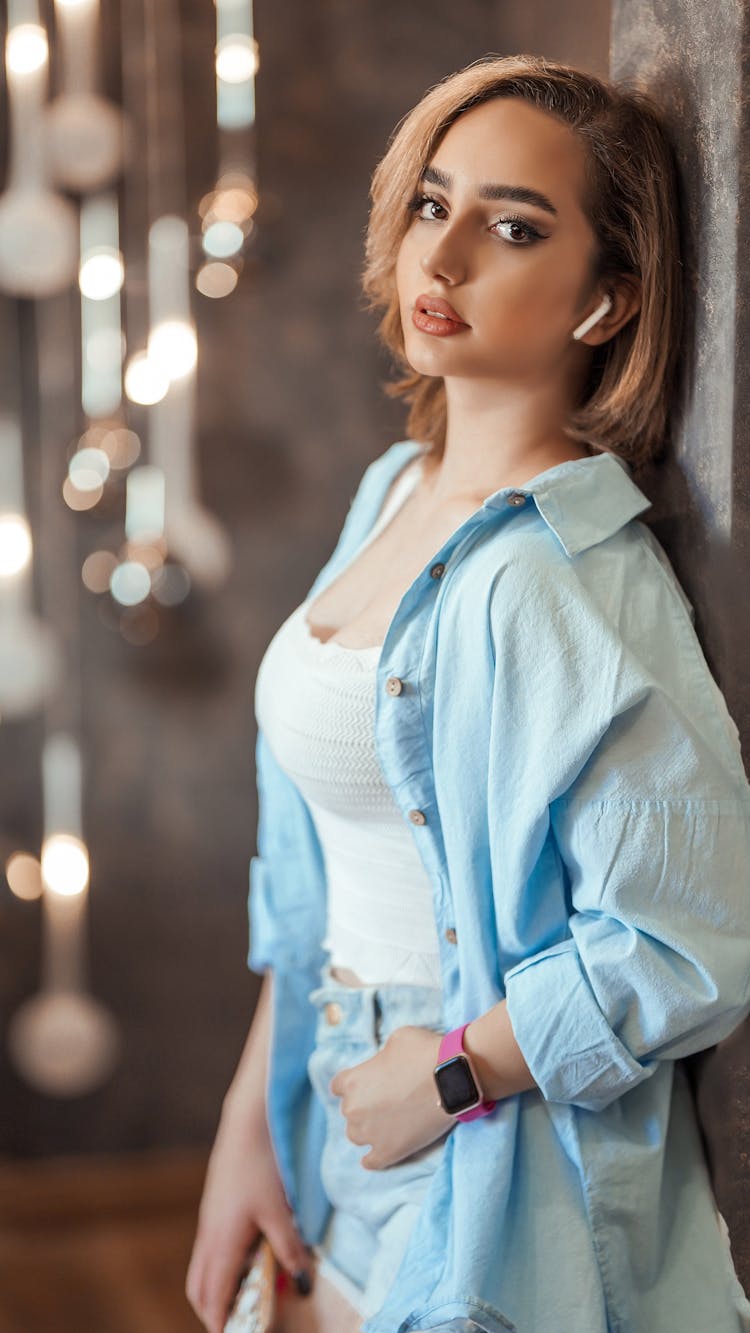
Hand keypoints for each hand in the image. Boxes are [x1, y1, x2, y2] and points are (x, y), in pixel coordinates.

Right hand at [185, 1099, 312, 1332]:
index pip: (213, 1298)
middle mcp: (208, 1236)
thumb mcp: (280, 1211)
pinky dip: (221, 1267)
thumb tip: (302, 1285)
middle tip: (237, 1323)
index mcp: (221, 1243)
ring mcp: (208, 1222)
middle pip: (199, 1289)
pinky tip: (248, 1260)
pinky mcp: (214, 1210)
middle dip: (213, 1312)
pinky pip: (209, 1251)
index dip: (220, 1323)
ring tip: (245, 1298)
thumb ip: (290, 1249)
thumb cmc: (261, 1165)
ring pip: (201, 1270)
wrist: (246, 1124)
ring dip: (217, 1290)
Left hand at [329, 1025, 454, 1169]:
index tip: (366, 1084)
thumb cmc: (424, 1052)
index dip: (354, 1083)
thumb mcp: (396, 1039)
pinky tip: (376, 1155)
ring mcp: (370, 1133)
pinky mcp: (389, 1152)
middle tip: (387, 1100)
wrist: (451, 1079)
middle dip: (364, 1104)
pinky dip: (372, 1159)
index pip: (338, 1086)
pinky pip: (371, 1162)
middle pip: (350, 1110)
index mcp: (352, 1080)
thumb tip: (385, 1064)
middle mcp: (354, 1109)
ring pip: (356, 1136)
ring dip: (367, 1130)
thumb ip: (382, 1056)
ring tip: (386, 1124)